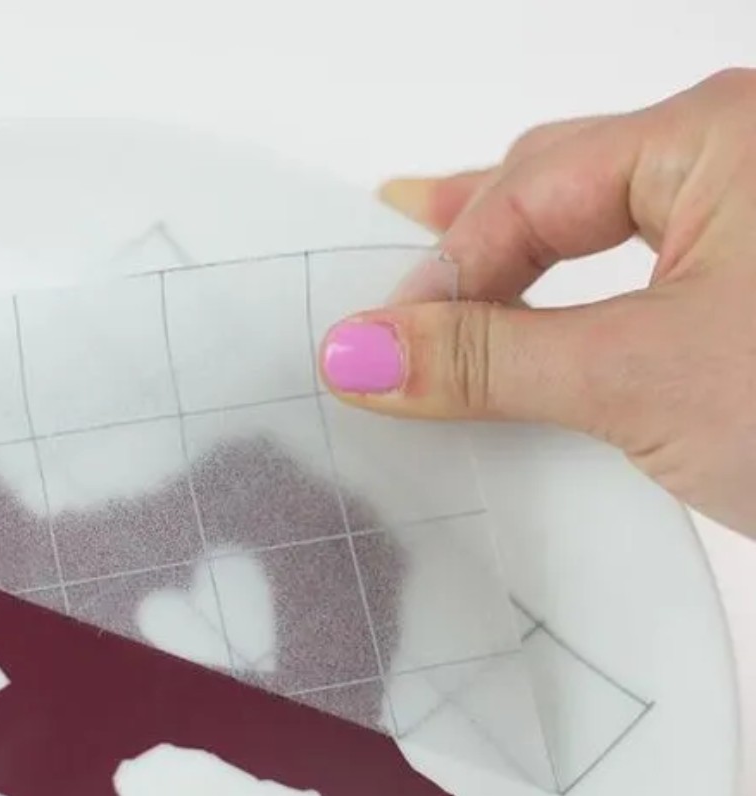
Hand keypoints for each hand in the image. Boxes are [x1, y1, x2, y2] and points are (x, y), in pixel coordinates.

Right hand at [319, 68, 755, 537]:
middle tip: (389, 300)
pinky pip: (642, 274)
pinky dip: (573, 305)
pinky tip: (539, 327)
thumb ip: (488, 360)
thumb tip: (359, 352)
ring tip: (440, 291)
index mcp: (721, 134)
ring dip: (515, 272)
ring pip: (602, 227)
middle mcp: (744, 154)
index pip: (530, 189)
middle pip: (560, 185)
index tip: (379, 351)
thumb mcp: (640, 381)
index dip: (442, 271)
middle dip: (468, 245)